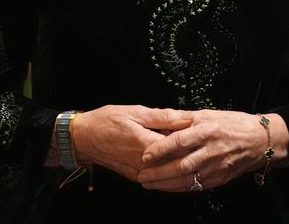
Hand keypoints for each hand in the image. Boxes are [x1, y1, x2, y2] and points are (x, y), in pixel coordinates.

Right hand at [68, 105, 192, 182]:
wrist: (84, 138)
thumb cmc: (107, 121)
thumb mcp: (137, 112)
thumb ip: (165, 117)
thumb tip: (187, 118)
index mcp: (146, 145)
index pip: (180, 146)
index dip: (194, 138)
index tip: (204, 130)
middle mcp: (143, 163)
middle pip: (177, 161)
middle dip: (191, 150)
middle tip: (202, 139)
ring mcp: (139, 173)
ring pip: (168, 170)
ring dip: (181, 160)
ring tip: (192, 148)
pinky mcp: (135, 176)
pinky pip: (158, 175)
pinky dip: (168, 166)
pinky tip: (174, 156)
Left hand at [137, 110, 288, 192]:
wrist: (260, 141)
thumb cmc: (234, 124)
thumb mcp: (210, 114)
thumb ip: (186, 119)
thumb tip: (162, 122)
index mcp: (209, 130)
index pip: (181, 140)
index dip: (161, 149)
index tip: (146, 154)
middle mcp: (212, 150)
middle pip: (181, 165)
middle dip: (158, 172)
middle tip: (141, 174)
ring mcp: (217, 167)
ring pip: (187, 179)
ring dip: (165, 183)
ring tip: (148, 182)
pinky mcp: (220, 179)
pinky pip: (196, 186)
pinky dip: (179, 188)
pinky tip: (167, 187)